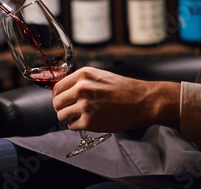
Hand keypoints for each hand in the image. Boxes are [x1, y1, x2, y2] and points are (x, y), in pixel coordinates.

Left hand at [52, 67, 180, 132]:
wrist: (143, 101)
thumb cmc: (124, 90)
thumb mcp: (100, 76)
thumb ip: (81, 82)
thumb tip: (65, 91)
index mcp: (83, 75)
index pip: (57, 88)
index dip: (59, 96)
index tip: (63, 101)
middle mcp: (81, 88)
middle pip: (57, 102)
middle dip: (62, 108)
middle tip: (72, 110)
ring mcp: (84, 105)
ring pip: (61, 115)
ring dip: (69, 118)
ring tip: (81, 116)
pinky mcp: (89, 122)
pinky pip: (72, 126)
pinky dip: (77, 126)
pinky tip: (88, 122)